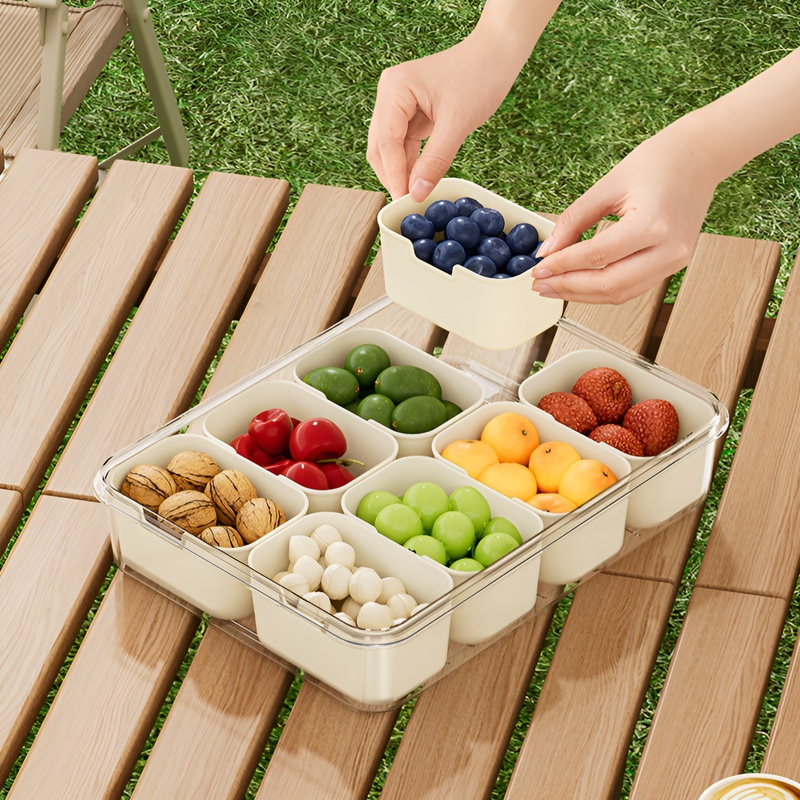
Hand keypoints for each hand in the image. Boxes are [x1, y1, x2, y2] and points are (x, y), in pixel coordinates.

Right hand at [367, 37, 518, 201]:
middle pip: (380, 146)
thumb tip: (417, 193)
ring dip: (399, 172)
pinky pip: (403, 144)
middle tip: (406, 203)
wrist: (496, 54)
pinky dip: (409, 164)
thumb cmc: (479, 76)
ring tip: (413, 195)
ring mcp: (398, 103)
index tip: (404, 200)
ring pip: (389, 149)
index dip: (394, 174)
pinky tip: (418, 181)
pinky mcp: (411, 112)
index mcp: (395, 89)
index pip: (386, 142)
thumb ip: (435, 160)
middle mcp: (390, 94)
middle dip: (392, 175)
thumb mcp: (458, 123)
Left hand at [532, 124, 720, 303]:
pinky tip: (579, 284)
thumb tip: (547, 252)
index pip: (597, 256)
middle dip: (568, 288)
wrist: (700, 155)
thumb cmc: (659, 162)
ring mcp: (675, 261)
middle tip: (540, 284)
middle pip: (609, 284)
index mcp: (653, 224)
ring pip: (620, 293)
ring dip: (583, 295)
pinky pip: (632, 288)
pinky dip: (602, 290)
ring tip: (553, 287)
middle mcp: (669, 249)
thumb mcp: (607, 186)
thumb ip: (573, 222)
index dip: (562, 267)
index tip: (538, 270)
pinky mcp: (674, 265)